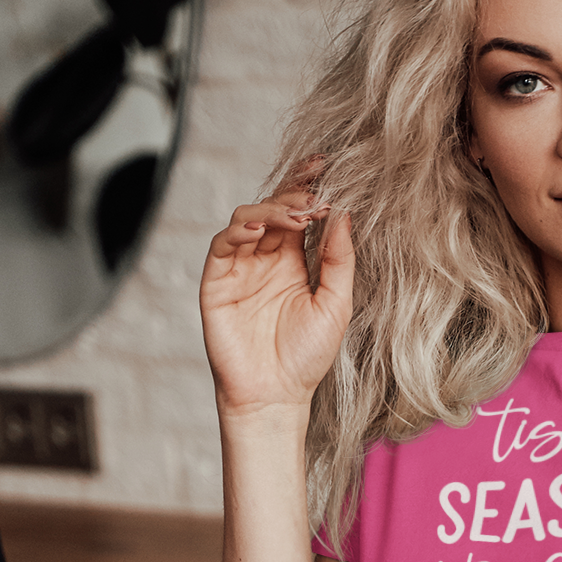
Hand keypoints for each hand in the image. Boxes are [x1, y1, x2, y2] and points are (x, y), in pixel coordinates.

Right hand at [200, 182, 353, 421]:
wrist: (275, 395)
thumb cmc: (307, 356)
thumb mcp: (335, 304)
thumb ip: (339, 260)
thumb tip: (344, 214)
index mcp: (294, 261)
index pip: (298, 213)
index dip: (308, 187)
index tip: (325, 166)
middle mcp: (265, 259)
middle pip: (272, 209)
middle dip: (293, 195)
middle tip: (315, 195)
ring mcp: (239, 268)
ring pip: (246, 219)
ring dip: (270, 210)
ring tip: (296, 214)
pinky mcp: (217, 283)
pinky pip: (222, 246)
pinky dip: (237, 231)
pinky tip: (258, 229)